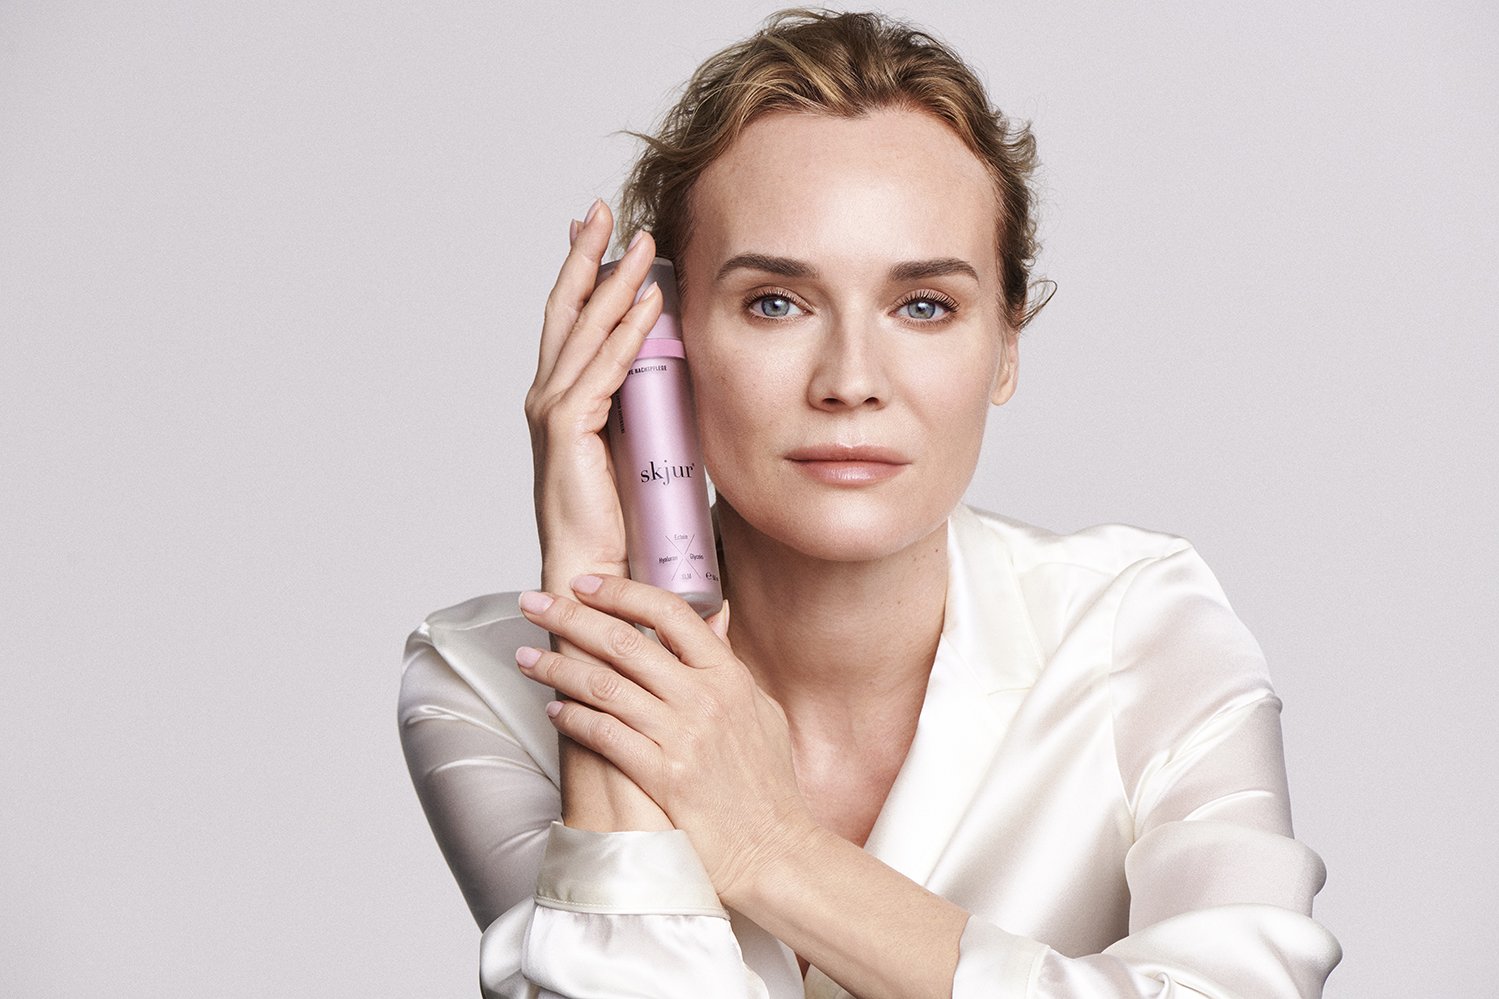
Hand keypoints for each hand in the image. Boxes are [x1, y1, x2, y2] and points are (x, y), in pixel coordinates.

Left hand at [514, 575, 819, 906]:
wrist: (773, 848)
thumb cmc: (767, 784)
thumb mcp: (759, 709)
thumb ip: (730, 662)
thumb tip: (716, 617)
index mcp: (728, 675)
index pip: (669, 612)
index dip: (621, 592)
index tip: (584, 584)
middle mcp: (704, 698)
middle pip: (624, 641)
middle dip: (570, 617)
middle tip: (533, 603)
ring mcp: (682, 736)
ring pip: (604, 685)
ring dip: (557, 667)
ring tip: (527, 657)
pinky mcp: (662, 775)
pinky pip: (605, 736)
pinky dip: (573, 719)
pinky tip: (552, 710)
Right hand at [525, 201, 662, 586]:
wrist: (594, 572)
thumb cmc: (618, 522)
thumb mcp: (636, 447)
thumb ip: (646, 407)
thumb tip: (678, 374)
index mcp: (561, 400)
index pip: (570, 324)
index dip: (582, 275)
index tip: (599, 234)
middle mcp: (548, 397)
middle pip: (566, 310)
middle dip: (585, 256)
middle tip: (602, 210)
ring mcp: (554, 411)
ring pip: (586, 330)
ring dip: (615, 281)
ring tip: (640, 243)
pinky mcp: (568, 430)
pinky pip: (605, 368)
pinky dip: (628, 332)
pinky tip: (648, 302)